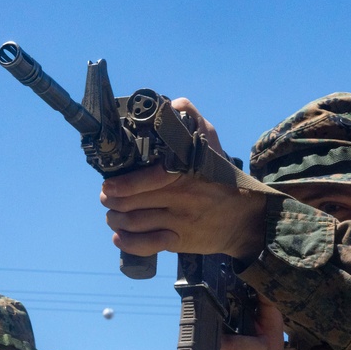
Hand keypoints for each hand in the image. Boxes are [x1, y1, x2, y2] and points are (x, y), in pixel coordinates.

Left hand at [100, 98, 265, 261]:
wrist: (244, 217)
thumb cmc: (222, 177)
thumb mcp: (211, 142)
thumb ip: (191, 118)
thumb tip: (172, 104)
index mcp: (185, 172)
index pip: (148, 179)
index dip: (122, 185)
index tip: (108, 186)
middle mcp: (181, 198)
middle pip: (133, 203)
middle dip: (112, 202)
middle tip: (106, 198)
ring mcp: (179, 221)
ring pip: (136, 223)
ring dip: (115, 220)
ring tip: (112, 215)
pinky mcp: (180, 241)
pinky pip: (147, 245)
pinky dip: (128, 243)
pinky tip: (120, 237)